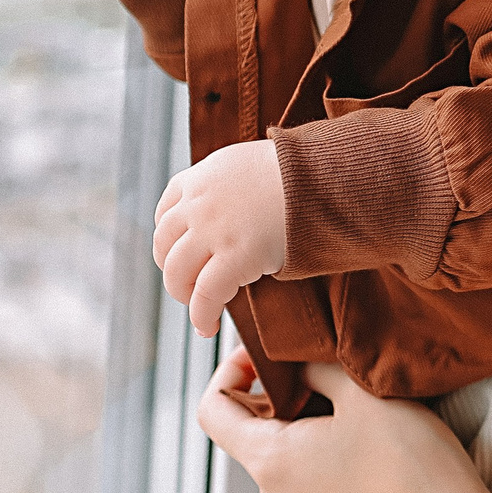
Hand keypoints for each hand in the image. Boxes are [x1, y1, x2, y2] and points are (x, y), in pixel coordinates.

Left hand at [154, 139, 286, 335]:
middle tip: (189, 286)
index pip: (166, 211)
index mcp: (204, 176)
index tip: (180, 255)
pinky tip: (207, 328)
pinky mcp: (235, 256)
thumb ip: (232, 185)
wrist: (326, 177)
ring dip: (184, 295)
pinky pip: (205, 294)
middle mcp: (200, 201)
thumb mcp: (254, 164)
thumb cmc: (304, 174)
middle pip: (164, 245)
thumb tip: (236, 212)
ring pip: (177, 272)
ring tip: (200, 308)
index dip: (170, 240)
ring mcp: (214, 229)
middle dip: (173, 271)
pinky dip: (201, 316)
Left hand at [199, 355, 491, 492]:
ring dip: (314, 442)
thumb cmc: (413, 466)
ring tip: (367, 426)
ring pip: (291, 470)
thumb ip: (319, 369)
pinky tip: (380, 466)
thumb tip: (299, 367)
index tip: (267, 360)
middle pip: (256, 440)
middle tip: (334, 384)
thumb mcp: (366, 394)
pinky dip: (333, 476)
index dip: (231, 374)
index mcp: (269, 460)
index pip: (212, 412)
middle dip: (286, 406)